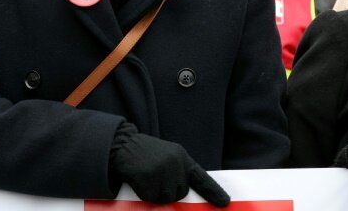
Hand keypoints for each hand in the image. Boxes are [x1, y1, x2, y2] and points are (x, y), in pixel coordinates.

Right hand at [109, 123, 229, 206]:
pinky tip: (138, 179)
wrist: (123, 144)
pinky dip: (143, 192)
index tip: (224, 203)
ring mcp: (162, 170)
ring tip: (146, 177)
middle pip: (180, 193)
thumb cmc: (144, 153)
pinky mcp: (149, 177)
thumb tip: (181, 192)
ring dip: (155, 193)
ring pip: (166, 198)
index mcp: (182, 157)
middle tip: (155, 177)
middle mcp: (175, 163)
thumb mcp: (166, 156)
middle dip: (168, 192)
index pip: (201, 177)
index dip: (213, 191)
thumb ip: (177, 171)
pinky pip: (150, 197)